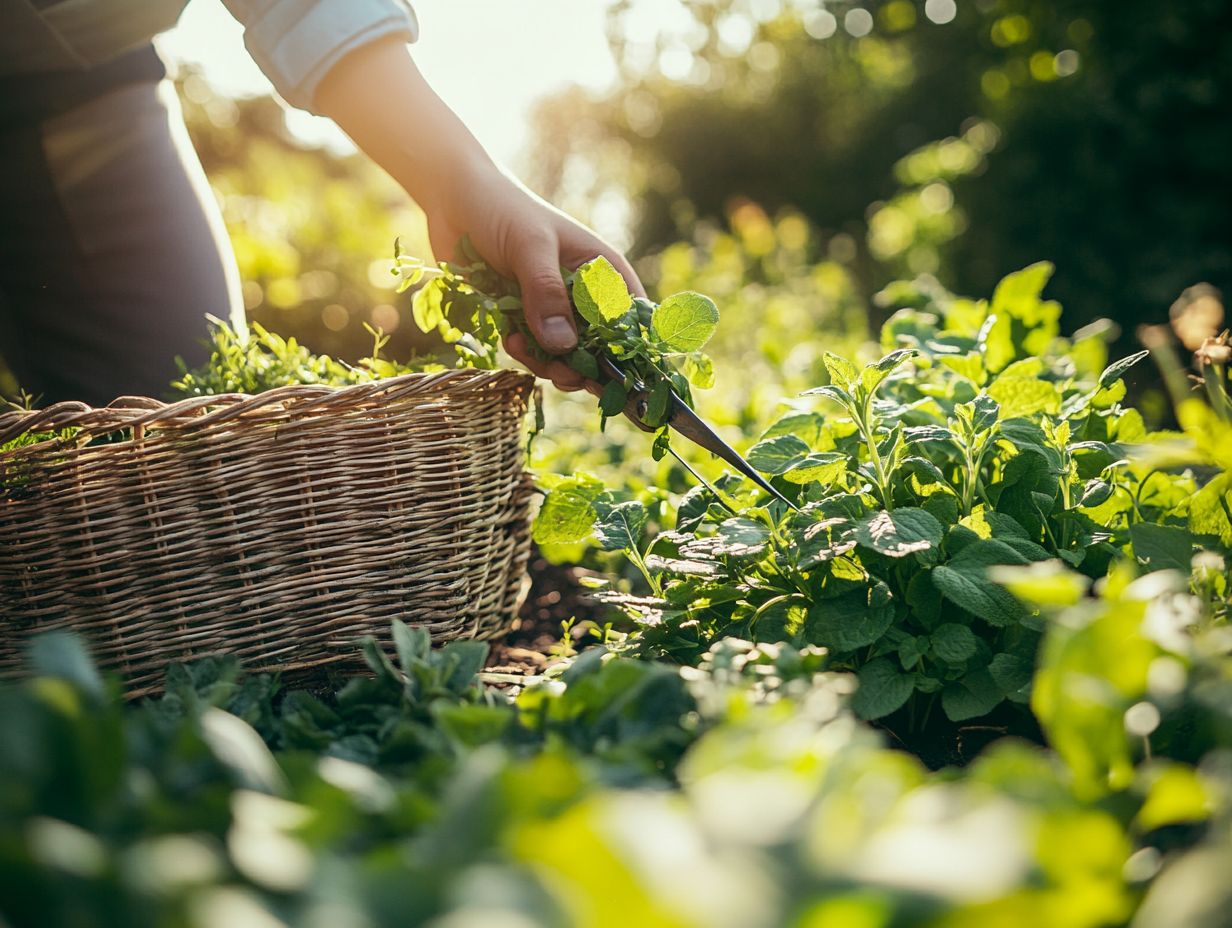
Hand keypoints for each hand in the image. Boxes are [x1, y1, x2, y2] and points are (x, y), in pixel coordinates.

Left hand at [426, 162, 643, 391]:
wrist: (454, 199)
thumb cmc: (502, 209)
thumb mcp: (530, 247)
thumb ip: (546, 294)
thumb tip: (564, 345)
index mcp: (602, 272)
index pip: (632, 319)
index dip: (628, 351)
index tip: (610, 376)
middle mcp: (584, 295)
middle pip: (600, 348)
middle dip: (583, 367)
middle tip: (562, 375)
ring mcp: (554, 309)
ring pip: (565, 356)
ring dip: (548, 363)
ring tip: (520, 346)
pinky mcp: (525, 319)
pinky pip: (535, 351)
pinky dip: (525, 354)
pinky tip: (508, 338)